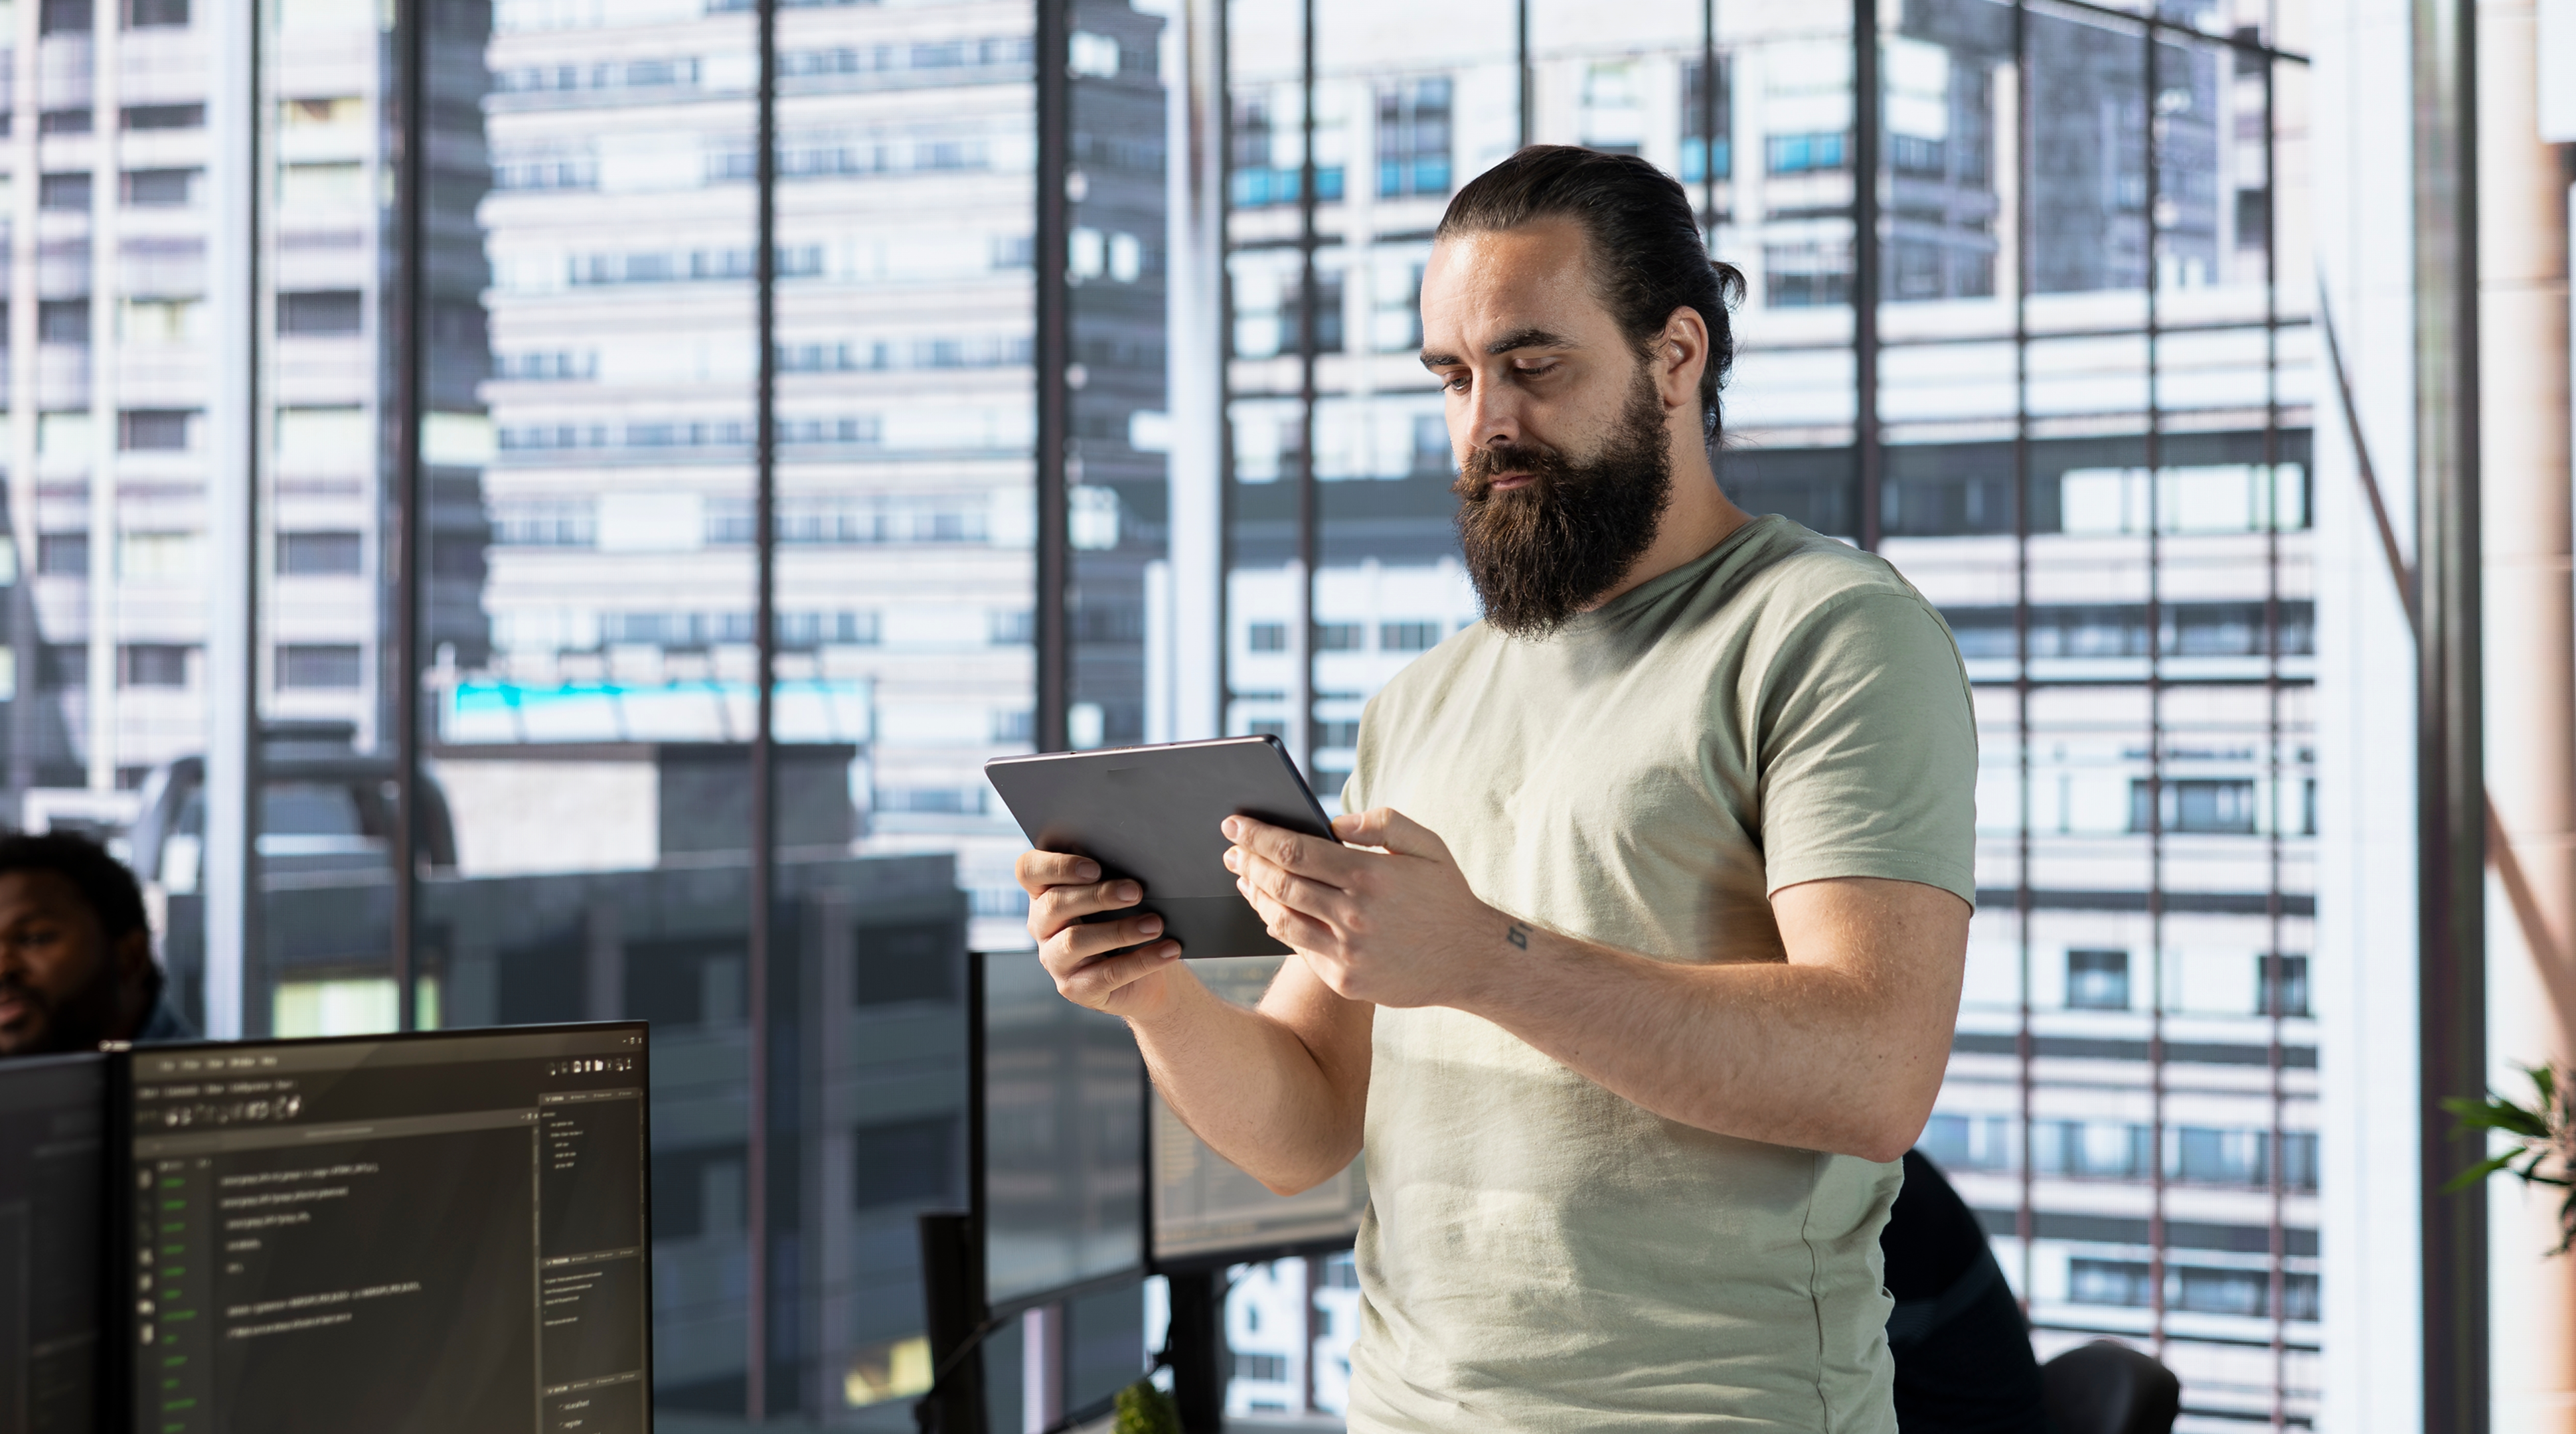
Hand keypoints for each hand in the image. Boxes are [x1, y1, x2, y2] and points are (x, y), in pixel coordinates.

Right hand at [1015, 850, 1185, 1019]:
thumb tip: (1138, 862)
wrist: (1145, 975)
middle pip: (1054, 904)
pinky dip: (1141, 960)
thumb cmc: (1128, 920)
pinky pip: (1105, 974)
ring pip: (1075, 941)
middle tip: (1136, 891)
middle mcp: (1041, 926)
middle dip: (1098, 895)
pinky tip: (1168, 950)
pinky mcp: (1074, 989)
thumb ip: (1114, 876)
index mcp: (1044, 892)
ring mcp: (1054, 960)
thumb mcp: (1118, 896)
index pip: (1028, 871)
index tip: (1095, 867)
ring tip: (1155, 924)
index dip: (1056, 866)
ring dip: (1119, 930)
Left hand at [1224, 807, 1512, 1009]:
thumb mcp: (1426, 845)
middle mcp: (1354, 915)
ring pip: (1281, 919)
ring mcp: (1347, 953)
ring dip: (1255, 896)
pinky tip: (1270, 912)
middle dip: (1247, 862)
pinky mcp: (1345, 981)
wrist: (1473, 960)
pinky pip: (1299, 949)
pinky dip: (1279, 927)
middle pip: (1280, 884)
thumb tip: (1332, 822)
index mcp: (1369, 875)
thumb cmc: (1445, 895)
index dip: (1257, 835)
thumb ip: (1380, 823)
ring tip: (1243, 878)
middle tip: (1230, 850)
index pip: (1294, 850)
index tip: (1234, 822)